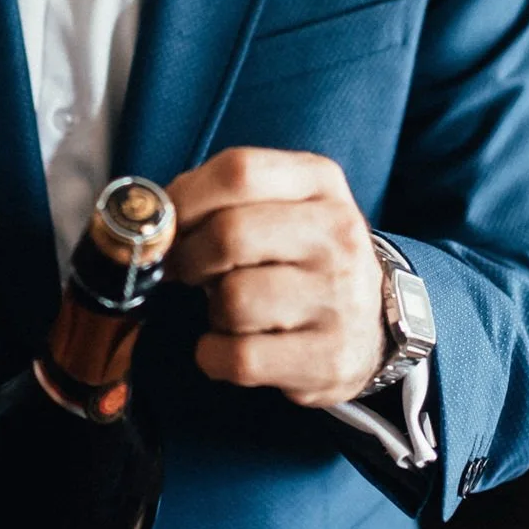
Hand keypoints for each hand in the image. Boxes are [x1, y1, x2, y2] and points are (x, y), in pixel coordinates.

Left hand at [165, 147, 385, 409]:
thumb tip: (156, 215)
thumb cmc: (304, 258)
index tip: (166, 224)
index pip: (239, 171)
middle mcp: (338, 235)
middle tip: (188, 271)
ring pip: (233, 299)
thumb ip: (222, 197)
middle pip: (229, 234)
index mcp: (321, 183)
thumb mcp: (282, 205)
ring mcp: (339, 298)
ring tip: (229, 309)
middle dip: (189, 257)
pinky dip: (214, 355)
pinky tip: (229, 346)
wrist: (372, 324)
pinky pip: (239, 357)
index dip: (185, 198)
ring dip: (212, 310)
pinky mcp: (329, 357)